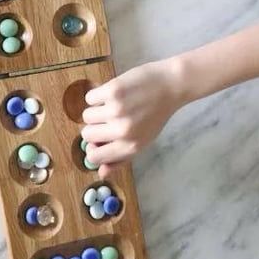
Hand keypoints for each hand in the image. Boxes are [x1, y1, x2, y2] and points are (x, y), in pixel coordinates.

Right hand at [81, 59, 183, 177]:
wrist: (171, 85)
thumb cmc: (155, 114)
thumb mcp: (143, 141)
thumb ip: (121, 159)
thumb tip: (101, 173)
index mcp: (131, 146)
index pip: (94, 157)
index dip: (93, 148)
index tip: (98, 140)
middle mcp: (123, 130)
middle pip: (86, 135)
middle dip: (94, 127)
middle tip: (109, 119)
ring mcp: (116, 110)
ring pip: (86, 116)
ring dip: (96, 110)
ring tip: (113, 105)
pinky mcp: (112, 91)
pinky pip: (89, 98)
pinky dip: (98, 95)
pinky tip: (113, 94)